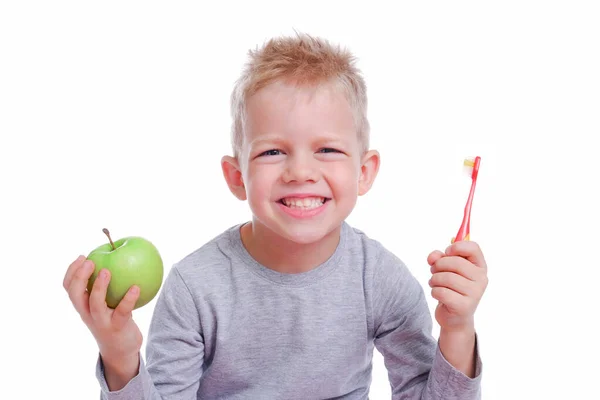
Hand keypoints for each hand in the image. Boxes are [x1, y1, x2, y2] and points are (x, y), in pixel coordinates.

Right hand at [63, 255, 142, 384]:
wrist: (120, 352)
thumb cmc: (114, 321)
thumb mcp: (106, 305)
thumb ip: (107, 288)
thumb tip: (119, 260)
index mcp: (83, 306)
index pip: (69, 287)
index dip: (71, 271)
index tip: (82, 256)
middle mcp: (88, 314)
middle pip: (75, 294)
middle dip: (79, 276)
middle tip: (90, 261)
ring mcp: (101, 322)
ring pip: (95, 304)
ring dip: (99, 286)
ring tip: (107, 271)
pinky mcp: (117, 327)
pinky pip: (122, 311)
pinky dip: (129, 299)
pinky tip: (137, 287)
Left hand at [427, 241, 487, 332]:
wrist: (454, 317)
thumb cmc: (451, 288)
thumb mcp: (445, 269)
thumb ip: (438, 258)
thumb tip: (432, 257)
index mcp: (479, 266)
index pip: (473, 248)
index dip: (456, 247)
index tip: (446, 252)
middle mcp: (481, 279)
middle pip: (455, 262)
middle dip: (438, 265)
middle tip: (434, 271)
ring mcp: (475, 294)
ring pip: (446, 277)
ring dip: (434, 279)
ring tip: (434, 283)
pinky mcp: (464, 306)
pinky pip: (441, 292)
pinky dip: (434, 291)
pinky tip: (438, 294)